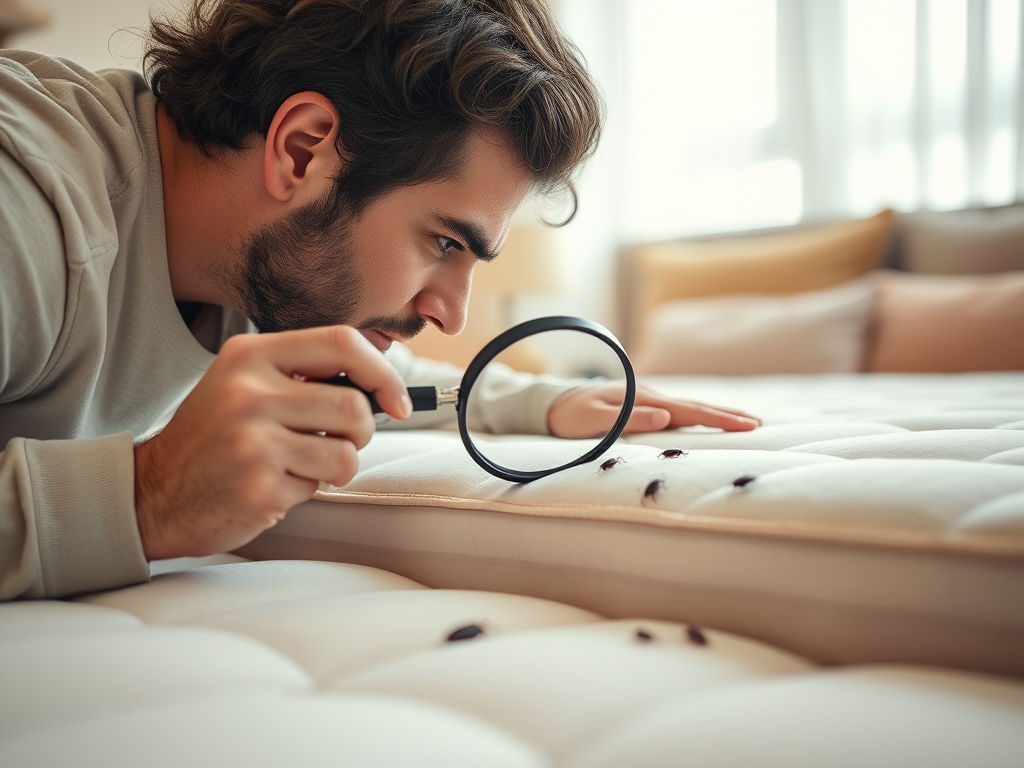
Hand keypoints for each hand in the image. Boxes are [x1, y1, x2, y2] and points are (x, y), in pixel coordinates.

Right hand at [133, 326, 410, 560]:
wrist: (152, 492)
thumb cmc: (214, 437)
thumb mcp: (245, 383)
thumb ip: (303, 373)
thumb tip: (380, 383)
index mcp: (250, 355)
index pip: (342, 343)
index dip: (383, 373)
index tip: (397, 401)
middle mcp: (249, 391)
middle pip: (353, 405)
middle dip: (359, 431)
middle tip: (333, 440)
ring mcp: (253, 441)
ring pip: (346, 452)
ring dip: (334, 466)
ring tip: (297, 464)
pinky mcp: (259, 486)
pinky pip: (318, 486)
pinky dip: (305, 490)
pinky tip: (270, 484)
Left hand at [547, 382, 760, 438]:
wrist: (551, 403)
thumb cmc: (569, 416)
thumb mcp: (594, 420)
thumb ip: (629, 419)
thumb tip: (665, 416)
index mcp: (642, 400)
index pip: (689, 411)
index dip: (719, 419)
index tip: (748, 425)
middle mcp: (649, 396)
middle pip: (695, 406)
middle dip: (727, 414)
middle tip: (759, 423)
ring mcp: (646, 399)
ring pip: (688, 407)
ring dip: (716, 413)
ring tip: (744, 420)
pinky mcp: (642, 405)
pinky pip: (677, 411)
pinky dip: (698, 415)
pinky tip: (707, 419)